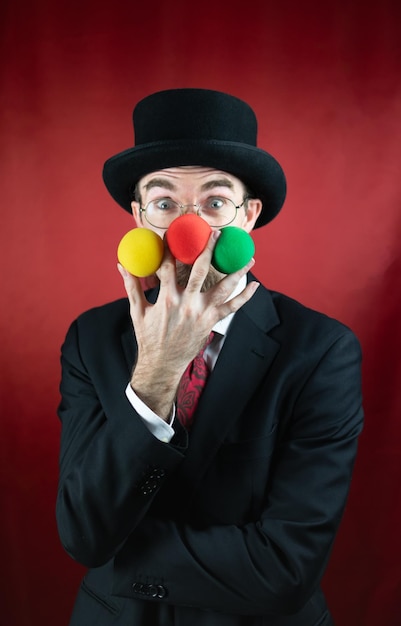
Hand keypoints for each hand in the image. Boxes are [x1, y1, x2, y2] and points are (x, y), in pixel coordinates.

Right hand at [118, 231, 258, 419]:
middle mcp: (186, 303)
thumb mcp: (137, 310)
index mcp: (166, 298)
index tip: (176, 234)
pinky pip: (232, 308)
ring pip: (223, 288)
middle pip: (200, 270)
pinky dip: (245, 297)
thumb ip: (132, 286)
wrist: (162, 363)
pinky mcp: (211, 322)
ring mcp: (201, 313)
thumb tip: (122, 264)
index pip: (169, 266)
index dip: (172, 248)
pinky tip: (255, 285)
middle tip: (217, 234)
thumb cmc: (148, 337)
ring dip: (237, 271)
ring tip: (249, 257)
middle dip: (209, 250)